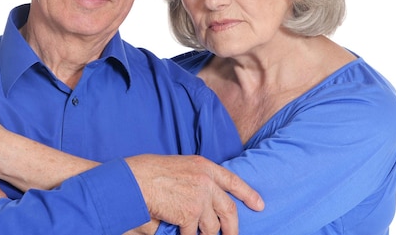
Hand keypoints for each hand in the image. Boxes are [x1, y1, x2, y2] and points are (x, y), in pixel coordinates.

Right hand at [126, 154, 263, 234]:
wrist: (136, 180)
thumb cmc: (152, 172)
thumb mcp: (182, 166)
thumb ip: (198, 178)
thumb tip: (209, 197)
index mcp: (205, 167)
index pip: (233, 181)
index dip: (248, 194)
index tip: (259, 205)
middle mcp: (206, 182)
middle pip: (229, 210)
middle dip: (233, 228)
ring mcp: (199, 199)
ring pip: (212, 227)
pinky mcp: (189, 214)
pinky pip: (193, 234)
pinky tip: (183, 234)